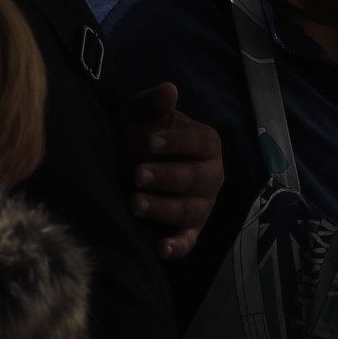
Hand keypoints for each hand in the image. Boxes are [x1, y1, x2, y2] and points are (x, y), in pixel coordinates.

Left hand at [123, 81, 222, 260]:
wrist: (126, 162)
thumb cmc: (138, 134)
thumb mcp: (140, 114)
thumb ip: (154, 103)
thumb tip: (169, 89)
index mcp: (206, 144)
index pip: (201, 143)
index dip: (178, 143)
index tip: (151, 141)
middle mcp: (211, 176)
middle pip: (199, 179)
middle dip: (168, 177)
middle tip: (137, 174)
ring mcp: (201, 205)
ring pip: (191, 210)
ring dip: (164, 208)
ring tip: (135, 203)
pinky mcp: (187, 230)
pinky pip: (188, 241)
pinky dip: (178, 247)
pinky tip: (162, 249)